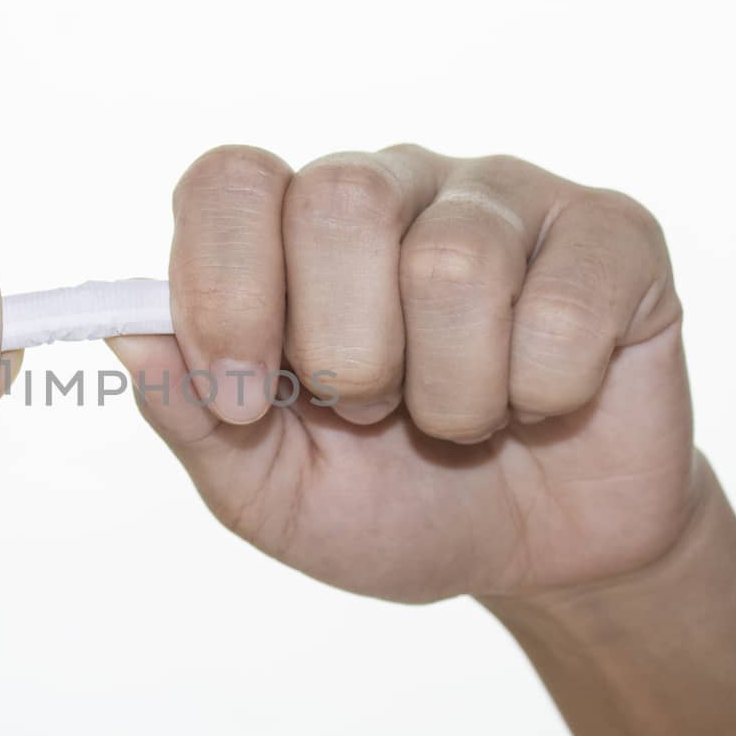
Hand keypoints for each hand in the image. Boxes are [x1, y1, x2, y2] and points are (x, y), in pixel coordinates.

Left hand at [109, 144, 699, 602]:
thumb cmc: (394, 507)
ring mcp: (503, 200)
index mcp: (291, 235)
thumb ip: (192, 414)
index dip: (224, 287)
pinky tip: (543, 403)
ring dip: (451, 393)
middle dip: (346, 350)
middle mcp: (392, 188)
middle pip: (341, 200)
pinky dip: (545, 392)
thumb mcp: (270, 491)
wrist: (539, 554)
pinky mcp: (610, 235)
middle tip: (371, 413)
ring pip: (456, 260)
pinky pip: (568, 298)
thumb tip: (125, 330)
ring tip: (460, 421)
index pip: (230, 182)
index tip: (248, 397)